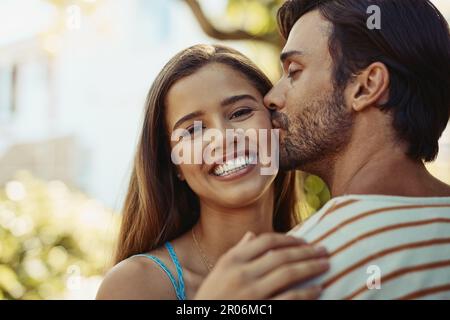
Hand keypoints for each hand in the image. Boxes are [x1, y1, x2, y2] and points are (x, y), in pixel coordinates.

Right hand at [194, 232, 328, 299]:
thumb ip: (237, 252)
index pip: (265, 241)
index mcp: (232, 260)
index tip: (304, 240)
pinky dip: (306, 293)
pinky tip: (318, 289)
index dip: (288, 239)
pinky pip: (289, 299)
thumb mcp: (219, 271)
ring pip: (288, 274)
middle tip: (324, 250)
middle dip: (307, 251)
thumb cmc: (213, 296)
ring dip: (311, 267)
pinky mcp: (261, 311)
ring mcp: (252, 293)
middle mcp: (242, 273)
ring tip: (326, 265)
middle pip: (281, 255)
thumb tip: (252, 235)